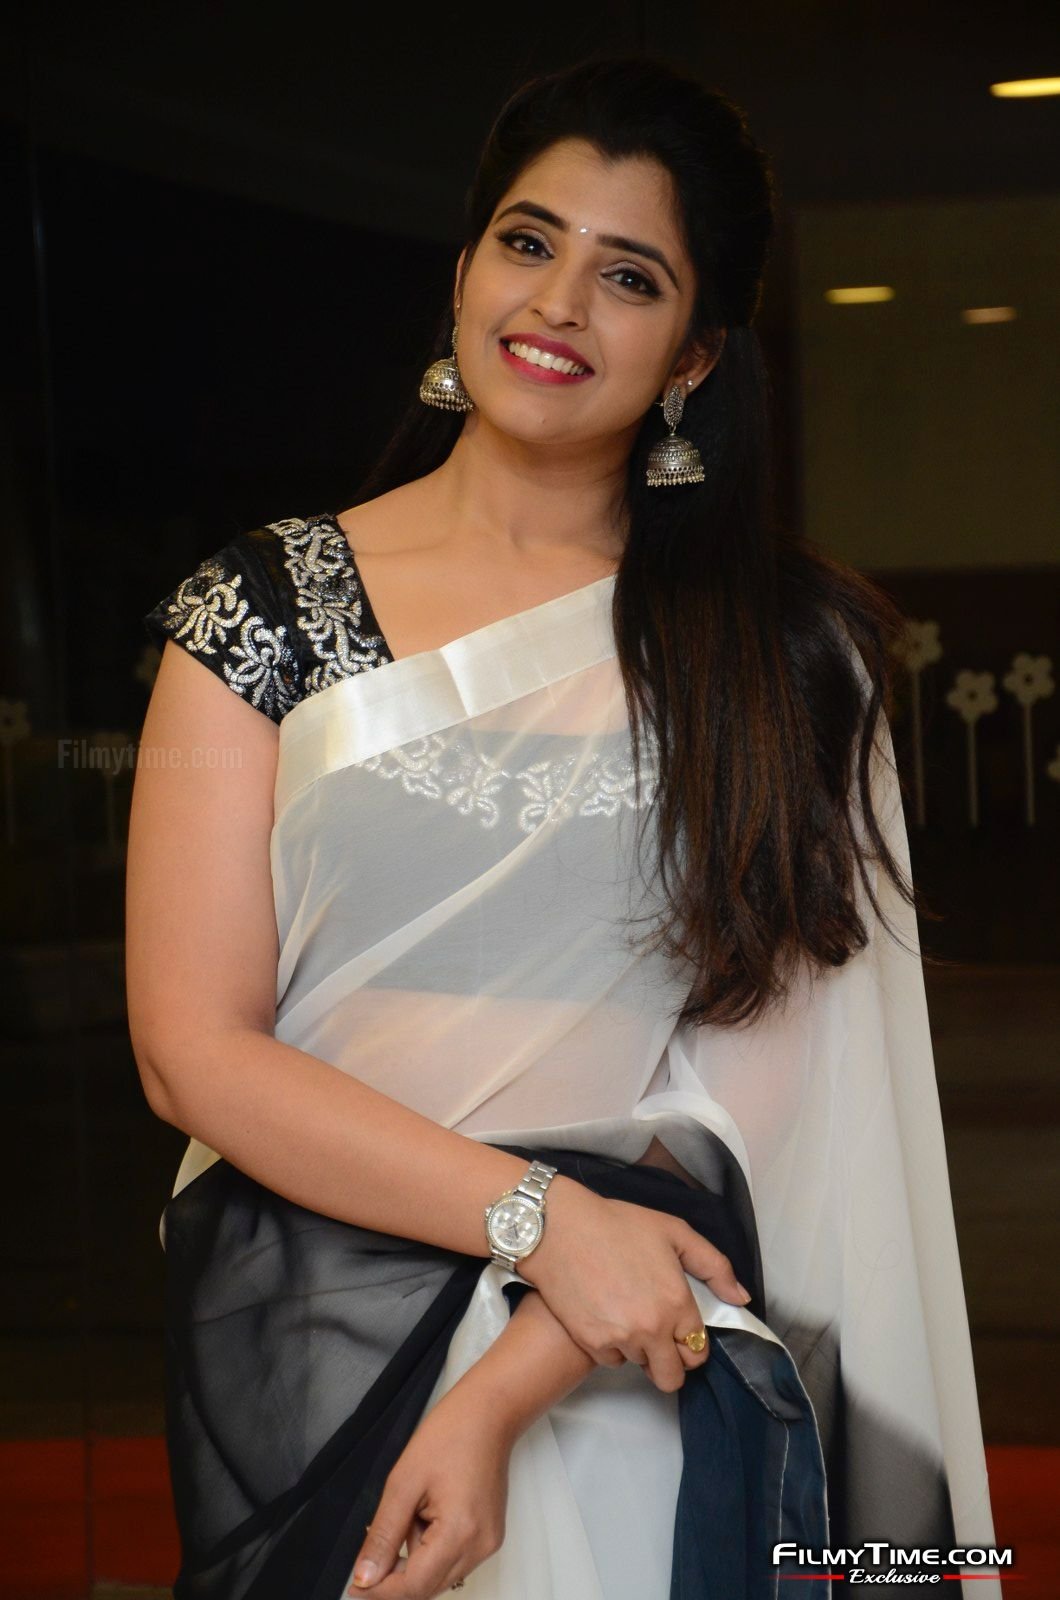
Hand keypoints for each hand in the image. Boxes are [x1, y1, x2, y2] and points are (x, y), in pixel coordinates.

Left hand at [348, 1386, 512, 1597]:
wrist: (488, 1412)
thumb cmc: (450, 1434)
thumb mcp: (403, 1482)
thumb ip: (383, 1535)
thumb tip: (365, 1577)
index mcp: (461, 1533)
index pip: (414, 1586)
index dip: (380, 1590)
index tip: (355, 1586)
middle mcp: (480, 1546)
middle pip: (427, 1587)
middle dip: (395, 1574)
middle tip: (374, 1546)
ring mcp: (488, 1542)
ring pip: (439, 1575)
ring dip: (414, 1558)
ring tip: (412, 1511)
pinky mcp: (489, 1536)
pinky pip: (452, 1559)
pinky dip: (431, 1548)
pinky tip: (426, 1514)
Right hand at [517, 1178, 749, 1392]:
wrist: (560, 1229)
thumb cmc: (617, 1225)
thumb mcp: (674, 1232)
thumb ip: (714, 1266)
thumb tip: (741, 1298)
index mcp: (677, 1303)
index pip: (698, 1351)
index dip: (692, 1343)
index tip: (682, 1331)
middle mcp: (652, 1329)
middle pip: (672, 1377)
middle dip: (671, 1361)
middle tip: (660, 1336)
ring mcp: (621, 1339)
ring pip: (641, 1366)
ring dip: (640, 1349)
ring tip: (628, 1313)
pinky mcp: (592, 1344)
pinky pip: (612, 1360)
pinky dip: (613, 1346)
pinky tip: (607, 1315)